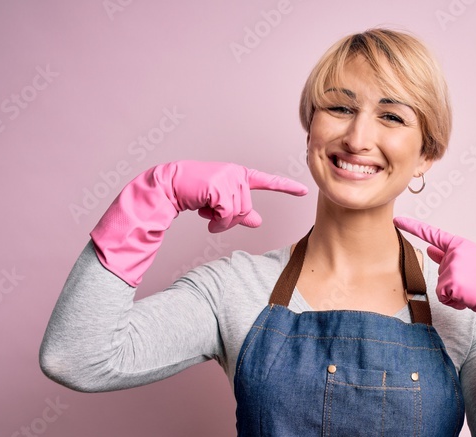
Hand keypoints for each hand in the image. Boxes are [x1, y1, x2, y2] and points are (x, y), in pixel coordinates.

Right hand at [168, 161, 308, 232]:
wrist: (171, 186)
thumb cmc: (195, 194)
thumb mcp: (221, 205)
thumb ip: (240, 213)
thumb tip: (258, 222)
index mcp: (240, 176)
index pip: (267, 182)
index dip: (286, 187)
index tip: (303, 191)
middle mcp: (237, 175)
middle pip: (247, 210)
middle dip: (230, 220)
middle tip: (213, 214)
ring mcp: (229, 179)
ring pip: (237, 214)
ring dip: (221, 222)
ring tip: (207, 212)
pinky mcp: (220, 187)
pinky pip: (227, 215)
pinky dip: (217, 222)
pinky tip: (205, 214)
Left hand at [393, 215, 475, 413]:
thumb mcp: (471, 264)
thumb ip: (448, 256)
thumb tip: (429, 249)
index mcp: (462, 245)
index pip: (433, 235)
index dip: (414, 227)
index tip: (398, 220)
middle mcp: (456, 251)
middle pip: (439, 271)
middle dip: (452, 283)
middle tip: (473, 285)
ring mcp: (453, 266)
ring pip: (440, 285)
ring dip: (454, 294)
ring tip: (473, 292)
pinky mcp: (451, 281)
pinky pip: (442, 297)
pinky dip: (454, 303)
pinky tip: (469, 299)